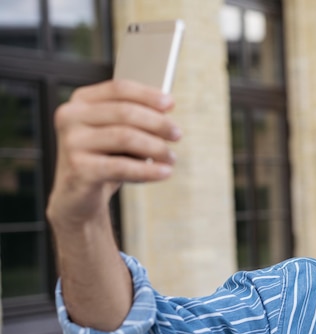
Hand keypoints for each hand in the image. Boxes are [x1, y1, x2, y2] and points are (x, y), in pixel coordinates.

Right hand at [47, 79, 180, 226]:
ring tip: (171, 157)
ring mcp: (72, 142)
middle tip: (177, 134)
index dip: (147, 95)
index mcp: (81, 101)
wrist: (78, 196)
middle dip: (157, 123)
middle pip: (125, 112)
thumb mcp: (118, 133)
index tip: (171, 103)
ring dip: (156, 147)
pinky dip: (148, 170)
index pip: (118, 89)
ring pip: (125, 137)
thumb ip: (135, 118)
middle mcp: (71, 117)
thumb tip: (166, 111)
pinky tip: (164, 172)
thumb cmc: (104, 159)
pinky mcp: (78, 168)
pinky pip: (121, 167)